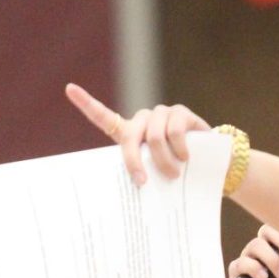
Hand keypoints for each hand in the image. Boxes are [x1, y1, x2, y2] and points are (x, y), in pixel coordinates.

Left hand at [65, 82, 211, 185]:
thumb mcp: (155, 173)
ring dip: (164, 161)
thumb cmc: (177, 171)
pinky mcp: (180, 112)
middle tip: (144, 182)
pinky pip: (175, 132)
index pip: (104, 116)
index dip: (86, 103)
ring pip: (155, 137)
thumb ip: (144, 172)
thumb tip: (136, 188)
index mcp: (131, 133)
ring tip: (174, 174)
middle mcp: (143, 119)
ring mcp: (162, 113)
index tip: (69, 88)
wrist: (209, 165)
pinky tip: (186, 157)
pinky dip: (180, 150)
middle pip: (131, 137)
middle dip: (135, 162)